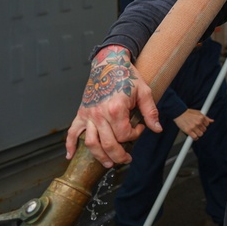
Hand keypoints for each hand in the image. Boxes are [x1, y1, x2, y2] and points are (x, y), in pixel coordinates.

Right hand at [65, 45, 160, 167]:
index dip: (135, 135)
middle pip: (108, 144)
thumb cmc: (127, 76)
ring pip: (91, 143)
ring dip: (99, 156)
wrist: (109, 62)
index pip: (125, 135)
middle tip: (126, 159)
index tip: (139, 127)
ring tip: (108, 163)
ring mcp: (88, 115)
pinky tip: (70, 156)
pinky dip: (69, 145)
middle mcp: (100, 114)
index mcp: (116, 109)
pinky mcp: (81, 113)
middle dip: (119, 155)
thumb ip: (150, 112)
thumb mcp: (144, 92)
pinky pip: (71, 132)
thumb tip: (157, 129)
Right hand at [175, 109, 212, 139]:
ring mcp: (193, 126)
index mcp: (201, 117)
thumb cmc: (188, 113)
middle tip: (196, 128)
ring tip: (195, 131)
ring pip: (200, 134)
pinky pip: (195, 137)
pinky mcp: (188, 130)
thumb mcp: (198, 112)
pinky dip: (195, 138)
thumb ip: (205, 117)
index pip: (207, 125)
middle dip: (201, 129)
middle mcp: (198, 122)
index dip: (203, 125)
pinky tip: (193, 136)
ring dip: (198, 134)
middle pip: (204, 130)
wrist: (179, 113)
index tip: (200, 125)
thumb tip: (212, 121)